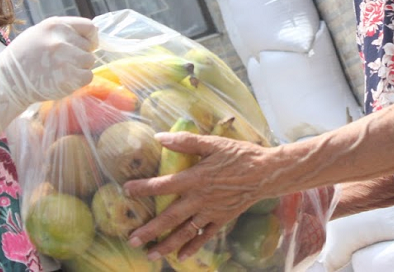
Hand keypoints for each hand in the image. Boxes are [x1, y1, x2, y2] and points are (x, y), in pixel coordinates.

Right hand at [0, 16, 97, 133]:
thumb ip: (63, 31)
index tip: (86, 46)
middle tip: (64, 62)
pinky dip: (79, 80)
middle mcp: (60, 40)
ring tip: (62, 71)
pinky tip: (64, 80)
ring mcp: (64, 59)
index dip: (90, 38)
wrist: (7, 82)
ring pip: (89, 62)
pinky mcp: (67, 77)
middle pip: (89, 47)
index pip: (89, 27)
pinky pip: (87, 76)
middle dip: (80, 55)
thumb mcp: (40, 33)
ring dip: (80, 68)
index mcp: (55, 25)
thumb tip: (93, 32)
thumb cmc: (23, 57)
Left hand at [122, 132, 275, 259]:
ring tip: (151, 254)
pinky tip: (181, 256)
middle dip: (149, 229)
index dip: (143, 188)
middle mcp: (200, 199)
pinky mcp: (222, 219)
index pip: (163, 185)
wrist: (267, 172)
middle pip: (169, 217)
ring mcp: (211, 212)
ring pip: (185, 232)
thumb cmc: (239, 154)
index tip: (126, 190)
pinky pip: (205, 236)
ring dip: (167, 244)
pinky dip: (193, 247)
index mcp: (195, 178)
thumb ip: (186, 141)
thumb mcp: (213, 143)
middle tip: (132, 240)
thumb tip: (159, 137)